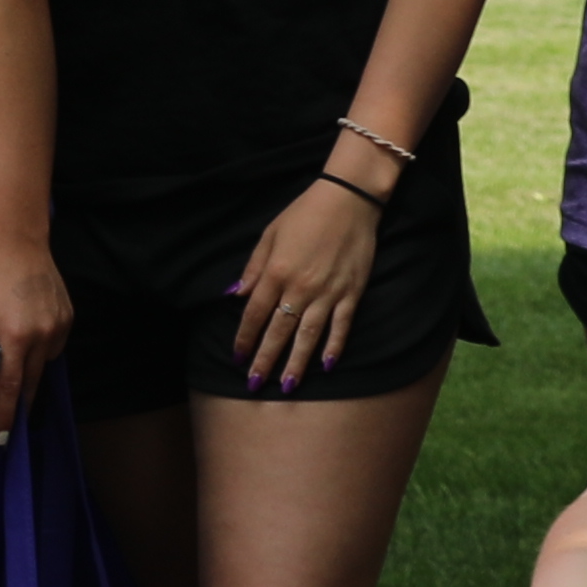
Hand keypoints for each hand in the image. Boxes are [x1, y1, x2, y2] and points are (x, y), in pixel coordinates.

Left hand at [0, 238, 72, 439]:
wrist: (20, 246)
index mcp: (17, 338)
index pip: (12, 387)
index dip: (8, 413)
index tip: (4, 435)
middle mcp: (43, 336)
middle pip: (32, 382)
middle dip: (20, 400)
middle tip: (10, 416)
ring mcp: (60, 328)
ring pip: (45, 364)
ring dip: (30, 371)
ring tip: (16, 365)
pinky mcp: (69, 319)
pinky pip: (55, 346)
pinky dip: (42, 350)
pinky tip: (29, 337)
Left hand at [226, 178, 384, 393]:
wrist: (348, 200)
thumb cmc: (303, 214)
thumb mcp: (269, 235)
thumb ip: (253, 268)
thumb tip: (235, 295)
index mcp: (276, 273)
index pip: (254, 314)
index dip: (244, 338)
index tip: (237, 358)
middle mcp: (300, 288)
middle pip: (279, 332)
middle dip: (265, 360)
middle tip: (254, 385)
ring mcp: (328, 293)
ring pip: (309, 336)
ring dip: (297, 363)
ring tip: (287, 386)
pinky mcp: (352, 293)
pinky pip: (341, 326)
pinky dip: (334, 346)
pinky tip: (326, 365)